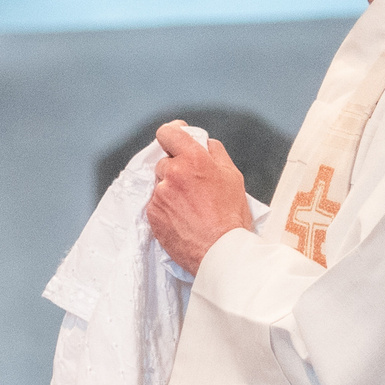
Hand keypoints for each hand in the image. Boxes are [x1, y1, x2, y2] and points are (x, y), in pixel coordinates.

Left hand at [145, 120, 253, 273]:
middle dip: (175, 168)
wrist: (219, 251)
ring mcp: (159, 194)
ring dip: (170, 189)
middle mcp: (172, 173)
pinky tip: (181, 217)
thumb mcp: (232, 175)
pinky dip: (165, 207)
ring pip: (160, 183)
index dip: (171, 134)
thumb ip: (215, 153)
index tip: (176, 139)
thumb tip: (204, 143)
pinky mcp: (152, 214)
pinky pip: (155, 203)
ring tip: (188, 206)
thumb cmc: (231, 215)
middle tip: (191, 185)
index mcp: (193, 159)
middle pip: (164, 161)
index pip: (168, 133)